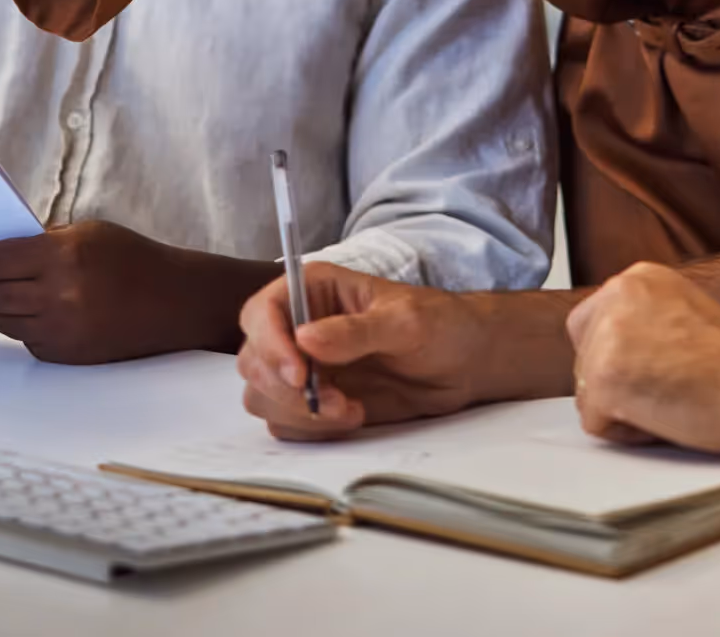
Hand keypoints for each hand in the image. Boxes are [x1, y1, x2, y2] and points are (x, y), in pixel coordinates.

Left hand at [0, 221, 257, 365]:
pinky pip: (23, 338)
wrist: (174, 303)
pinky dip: (11, 322)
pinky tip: (10, 309)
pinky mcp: (65, 355)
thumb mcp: (87, 233)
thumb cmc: (132, 258)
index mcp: (62, 257)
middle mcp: (57, 297)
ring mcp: (60, 331)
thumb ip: (41, 241)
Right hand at [235, 264, 492, 439]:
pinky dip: (311, 428)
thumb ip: (356, 331)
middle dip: (285, 389)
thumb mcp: (405, 321)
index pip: (261, 313)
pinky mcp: (316, 401)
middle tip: (332, 400)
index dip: (269, 344)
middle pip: (254, 361)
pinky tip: (352, 416)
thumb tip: (305, 340)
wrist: (465, 363)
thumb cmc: (440, 324)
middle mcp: (299, 328)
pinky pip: (287, 422)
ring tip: (347, 410)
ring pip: (263, 396)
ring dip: (298, 412)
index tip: (298, 374)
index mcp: (313, 291)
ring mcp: (305, 367)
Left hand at [565, 263, 719, 455]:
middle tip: (676, 386)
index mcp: (638, 277)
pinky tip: (670, 415)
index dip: (623, 361)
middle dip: (621, 385)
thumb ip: (646, 323)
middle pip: (585, 360)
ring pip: (589, 393)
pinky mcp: (603, 379)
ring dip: (628, 410)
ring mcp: (605, 335)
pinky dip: (630, 434)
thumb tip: (620, 352)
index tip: (664, 370)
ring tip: (677, 398)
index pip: (592, 326)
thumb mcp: (685, 317)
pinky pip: (597, 423)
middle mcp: (616, 294)